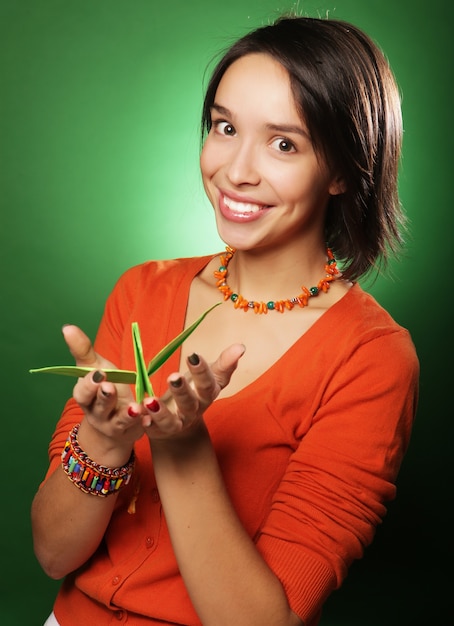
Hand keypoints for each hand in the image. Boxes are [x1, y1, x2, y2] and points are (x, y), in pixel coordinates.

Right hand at [62, 325, 144, 456]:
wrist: (112, 424)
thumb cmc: (103, 389)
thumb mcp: (95, 369)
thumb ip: (83, 350)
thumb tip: (67, 327)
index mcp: (86, 397)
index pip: (83, 392)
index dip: (89, 384)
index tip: (98, 373)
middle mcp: (97, 414)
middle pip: (100, 407)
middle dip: (104, 397)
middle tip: (109, 386)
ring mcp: (114, 425)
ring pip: (120, 421)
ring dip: (127, 413)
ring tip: (135, 407)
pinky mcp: (132, 431)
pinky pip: (138, 428)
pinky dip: (144, 423)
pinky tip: (149, 418)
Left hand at [141, 343, 245, 438]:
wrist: (182, 422)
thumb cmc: (195, 391)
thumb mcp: (209, 377)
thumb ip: (224, 364)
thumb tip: (240, 347)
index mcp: (206, 395)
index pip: (207, 383)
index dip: (201, 371)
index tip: (193, 355)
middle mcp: (193, 411)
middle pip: (189, 403)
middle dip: (181, 391)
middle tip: (173, 376)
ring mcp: (177, 423)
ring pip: (170, 421)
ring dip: (160, 411)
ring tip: (150, 400)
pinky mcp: (159, 430)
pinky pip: (152, 428)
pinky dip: (146, 422)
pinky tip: (139, 413)